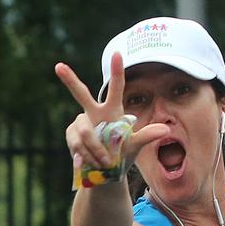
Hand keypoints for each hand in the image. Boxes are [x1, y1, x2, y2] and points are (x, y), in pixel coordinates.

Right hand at [55, 53, 168, 172]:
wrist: (104, 172)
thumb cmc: (121, 155)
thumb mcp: (135, 146)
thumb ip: (146, 136)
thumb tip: (166, 130)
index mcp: (112, 110)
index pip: (116, 88)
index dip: (117, 71)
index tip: (117, 53)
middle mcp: (93, 113)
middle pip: (81, 94)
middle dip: (69, 79)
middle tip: (58, 66)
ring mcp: (80, 124)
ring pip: (85, 133)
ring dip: (95, 151)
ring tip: (104, 163)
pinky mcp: (71, 136)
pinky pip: (77, 145)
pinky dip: (85, 157)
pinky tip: (85, 165)